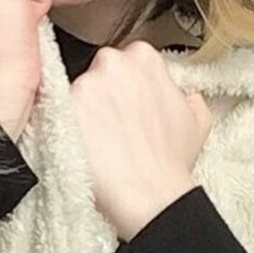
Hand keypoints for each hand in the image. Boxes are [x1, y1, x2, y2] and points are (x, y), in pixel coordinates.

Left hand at [68, 40, 211, 240]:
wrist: (149, 194)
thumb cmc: (169, 163)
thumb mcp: (197, 122)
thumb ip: (190, 99)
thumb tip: (186, 96)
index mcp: (144, 57)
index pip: (125, 61)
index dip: (125, 87)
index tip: (125, 105)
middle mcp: (113, 63)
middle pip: (98, 72)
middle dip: (102, 95)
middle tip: (111, 125)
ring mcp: (85, 84)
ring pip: (75, 92)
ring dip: (82, 113)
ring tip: (98, 141)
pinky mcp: (62, 107)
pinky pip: (56, 113)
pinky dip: (66, 128)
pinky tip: (84, 147)